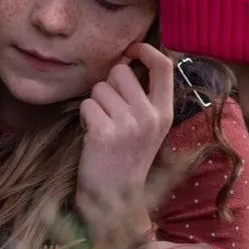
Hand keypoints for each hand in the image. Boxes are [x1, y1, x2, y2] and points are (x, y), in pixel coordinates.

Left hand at [76, 43, 174, 233]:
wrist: (114, 198)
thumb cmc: (125, 159)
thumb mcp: (147, 128)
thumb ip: (143, 97)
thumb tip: (125, 59)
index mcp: (164, 113)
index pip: (164, 66)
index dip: (145, 50)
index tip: (130, 51)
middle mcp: (150, 116)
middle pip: (121, 72)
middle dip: (108, 85)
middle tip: (109, 111)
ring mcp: (128, 125)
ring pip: (99, 88)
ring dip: (94, 104)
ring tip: (101, 127)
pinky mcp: (104, 132)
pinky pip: (86, 105)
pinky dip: (84, 118)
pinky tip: (92, 136)